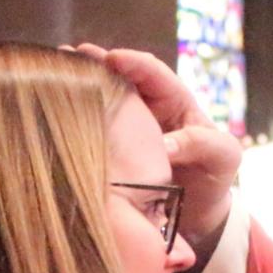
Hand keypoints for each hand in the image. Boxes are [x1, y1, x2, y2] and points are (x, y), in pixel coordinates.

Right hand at [72, 43, 240, 249]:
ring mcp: (128, 130)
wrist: (198, 215)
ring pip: (103, 103)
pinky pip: (97, 132)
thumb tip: (165, 145)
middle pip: (119, 79)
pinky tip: (54, 116)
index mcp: (176, 101)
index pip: (153, 73)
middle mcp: (147, 109)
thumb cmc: (214, 178)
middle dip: (95, 66)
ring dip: (80, 89)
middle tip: (67, 57)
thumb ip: (200, 144)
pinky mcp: (114, 152)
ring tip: (51, 77)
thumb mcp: (222, 157)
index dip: (133, 63)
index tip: (112, 58)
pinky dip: (78, 122)